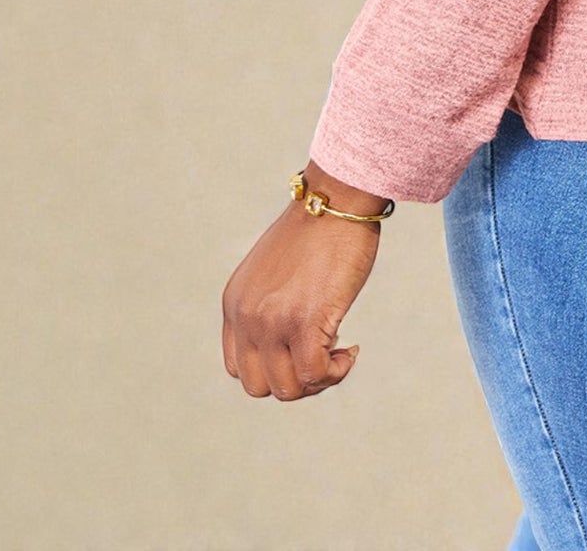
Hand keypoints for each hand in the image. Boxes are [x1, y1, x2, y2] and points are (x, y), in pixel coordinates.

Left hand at [221, 170, 386, 399]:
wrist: (336, 198)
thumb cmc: (318, 228)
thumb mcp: (277, 270)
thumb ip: (272, 303)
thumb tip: (292, 338)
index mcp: (235, 304)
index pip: (238, 367)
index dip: (274, 368)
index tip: (302, 351)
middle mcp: (247, 317)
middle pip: (259, 385)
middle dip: (295, 380)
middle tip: (324, 356)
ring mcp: (273, 322)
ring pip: (287, 389)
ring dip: (317, 381)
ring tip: (340, 353)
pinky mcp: (305, 322)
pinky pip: (315, 374)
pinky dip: (336, 372)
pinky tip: (351, 350)